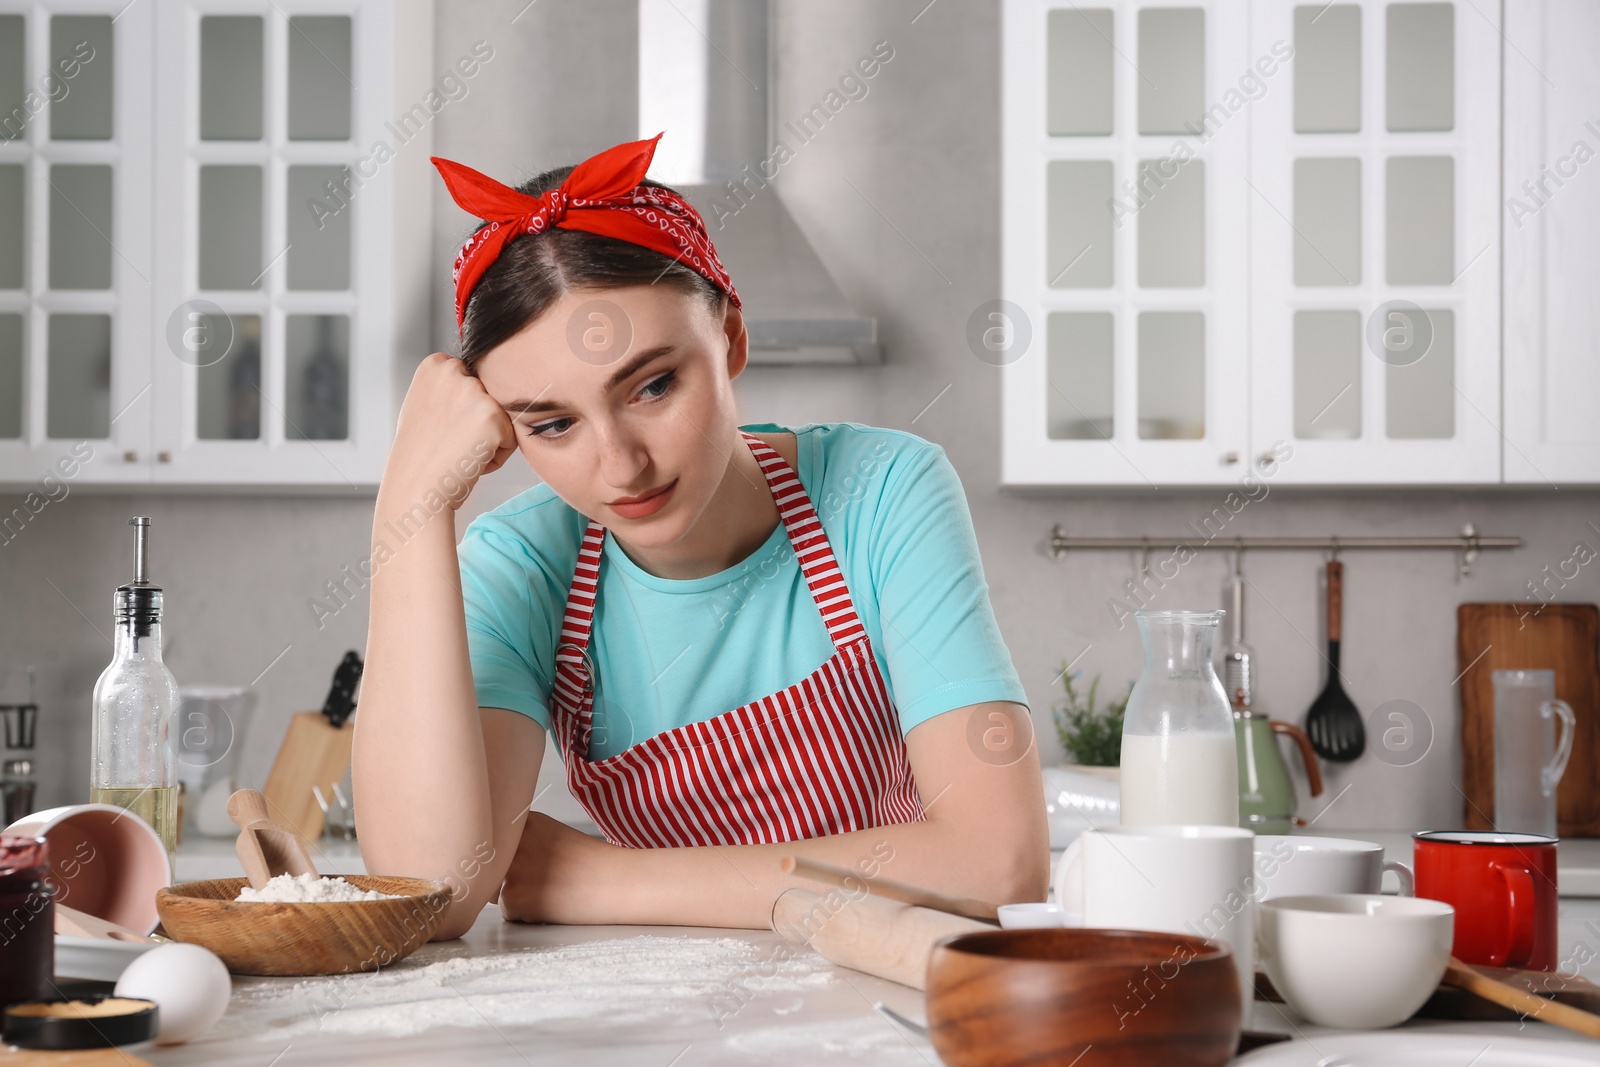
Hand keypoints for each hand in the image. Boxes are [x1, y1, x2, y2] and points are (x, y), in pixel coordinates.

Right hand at [380, 352, 517, 509]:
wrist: (415, 491)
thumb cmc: (420, 457)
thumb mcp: (425, 406)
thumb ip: (450, 388)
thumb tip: (476, 381)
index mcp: (435, 364)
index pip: (475, 381)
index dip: (462, 412)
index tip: (440, 428)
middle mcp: (454, 370)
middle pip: (492, 397)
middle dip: (477, 424)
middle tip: (448, 443)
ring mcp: (474, 392)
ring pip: (503, 417)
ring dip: (487, 440)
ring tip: (457, 452)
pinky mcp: (493, 416)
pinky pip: (511, 439)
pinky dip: (495, 457)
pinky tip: (468, 461)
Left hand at [499, 812, 624, 923]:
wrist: (617, 883)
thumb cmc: (593, 863)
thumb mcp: (554, 836)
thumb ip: (524, 842)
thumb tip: (494, 862)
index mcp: (527, 822)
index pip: (496, 839)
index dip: (503, 854)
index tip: (518, 862)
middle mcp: (514, 842)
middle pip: (491, 866)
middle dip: (505, 877)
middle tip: (540, 880)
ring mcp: (511, 869)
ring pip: (495, 890)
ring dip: (515, 896)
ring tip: (550, 892)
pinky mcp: (513, 898)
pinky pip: (508, 912)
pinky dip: (525, 915)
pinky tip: (551, 905)